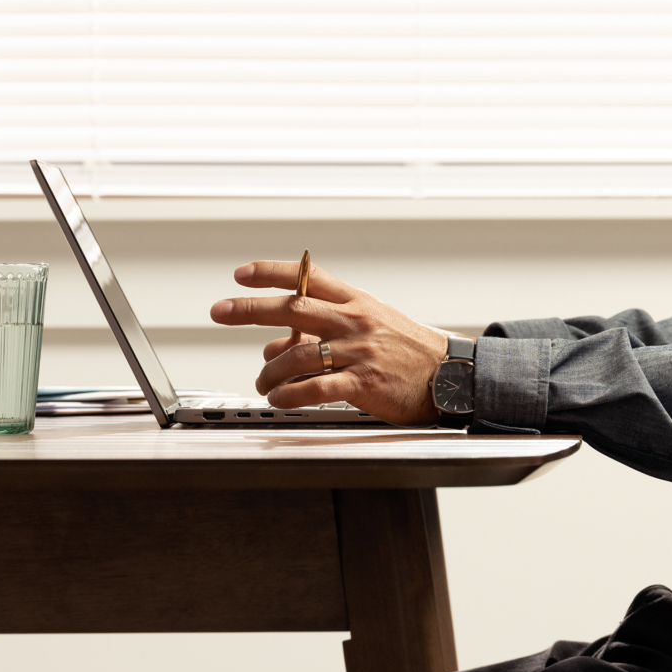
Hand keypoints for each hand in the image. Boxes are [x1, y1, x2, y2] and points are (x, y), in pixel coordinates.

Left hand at [210, 260, 449, 423]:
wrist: (450, 376)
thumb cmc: (406, 351)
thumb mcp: (367, 328)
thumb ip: (320, 333)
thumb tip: (272, 347)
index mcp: (356, 301)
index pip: (308, 277)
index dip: (272, 272)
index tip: (241, 274)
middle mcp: (355, 321)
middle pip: (294, 308)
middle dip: (250, 309)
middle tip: (220, 310)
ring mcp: (359, 351)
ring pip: (299, 354)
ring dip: (270, 370)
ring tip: (263, 382)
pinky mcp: (364, 383)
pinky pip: (316, 388)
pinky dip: (290, 394)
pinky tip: (279, 398)